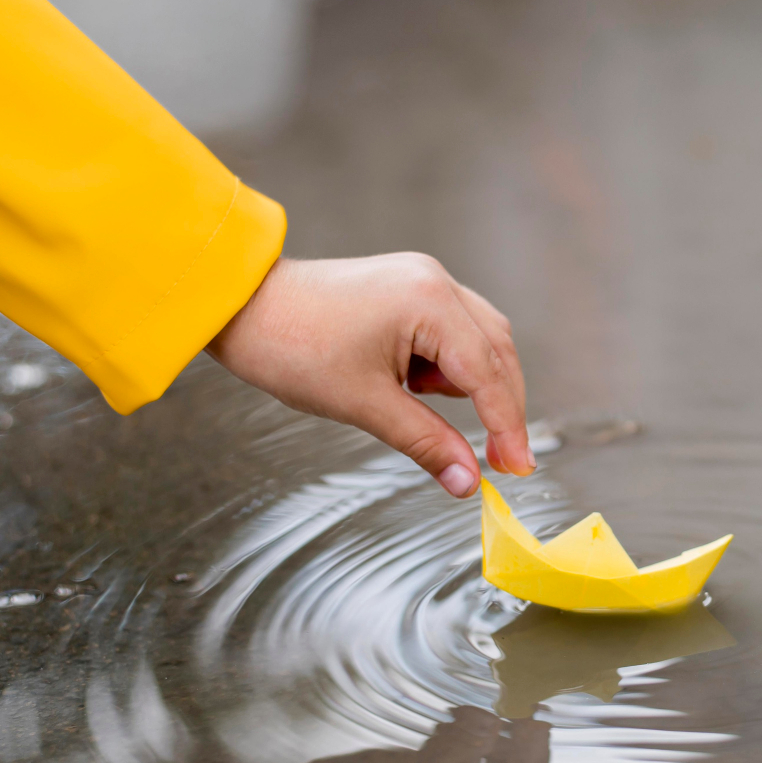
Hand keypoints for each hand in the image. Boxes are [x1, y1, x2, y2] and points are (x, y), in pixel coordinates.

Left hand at [207, 255, 534, 496]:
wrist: (242, 307)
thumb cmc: (293, 348)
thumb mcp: (365, 405)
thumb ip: (426, 442)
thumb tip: (468, 483)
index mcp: (429, 302)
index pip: (488, 373)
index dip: (508, 425)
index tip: (519, 468)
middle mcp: (435, 281)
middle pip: (497, 350)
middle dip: (500, 405)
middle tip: (497, 458)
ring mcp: (422, 278)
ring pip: (477, 339)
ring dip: (468, 383)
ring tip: (412, 401)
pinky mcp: (407, 286)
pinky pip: (450, 330)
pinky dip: (445, 365)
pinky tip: (410, 383)